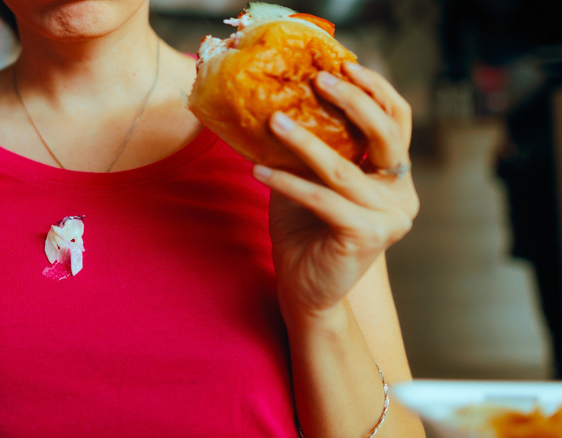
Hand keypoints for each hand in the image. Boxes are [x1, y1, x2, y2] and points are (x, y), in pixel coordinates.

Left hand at [253, 63, 418, 320]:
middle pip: (385, 135)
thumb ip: (316, 147)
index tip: (344, 66)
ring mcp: (390, 217)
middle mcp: (402, 195)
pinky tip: (259, 171)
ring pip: (343, 168)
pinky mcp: (368, 236)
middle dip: (352, 101)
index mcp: (395, 178)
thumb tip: (286, 100)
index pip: (395, 123)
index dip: (375, 90)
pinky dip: (287, 182)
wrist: (306, 291)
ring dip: (304, 142)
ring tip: (273, 121)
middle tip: (318, 80)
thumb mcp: (312, 180)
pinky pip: (321, 199)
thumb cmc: (306, 233)